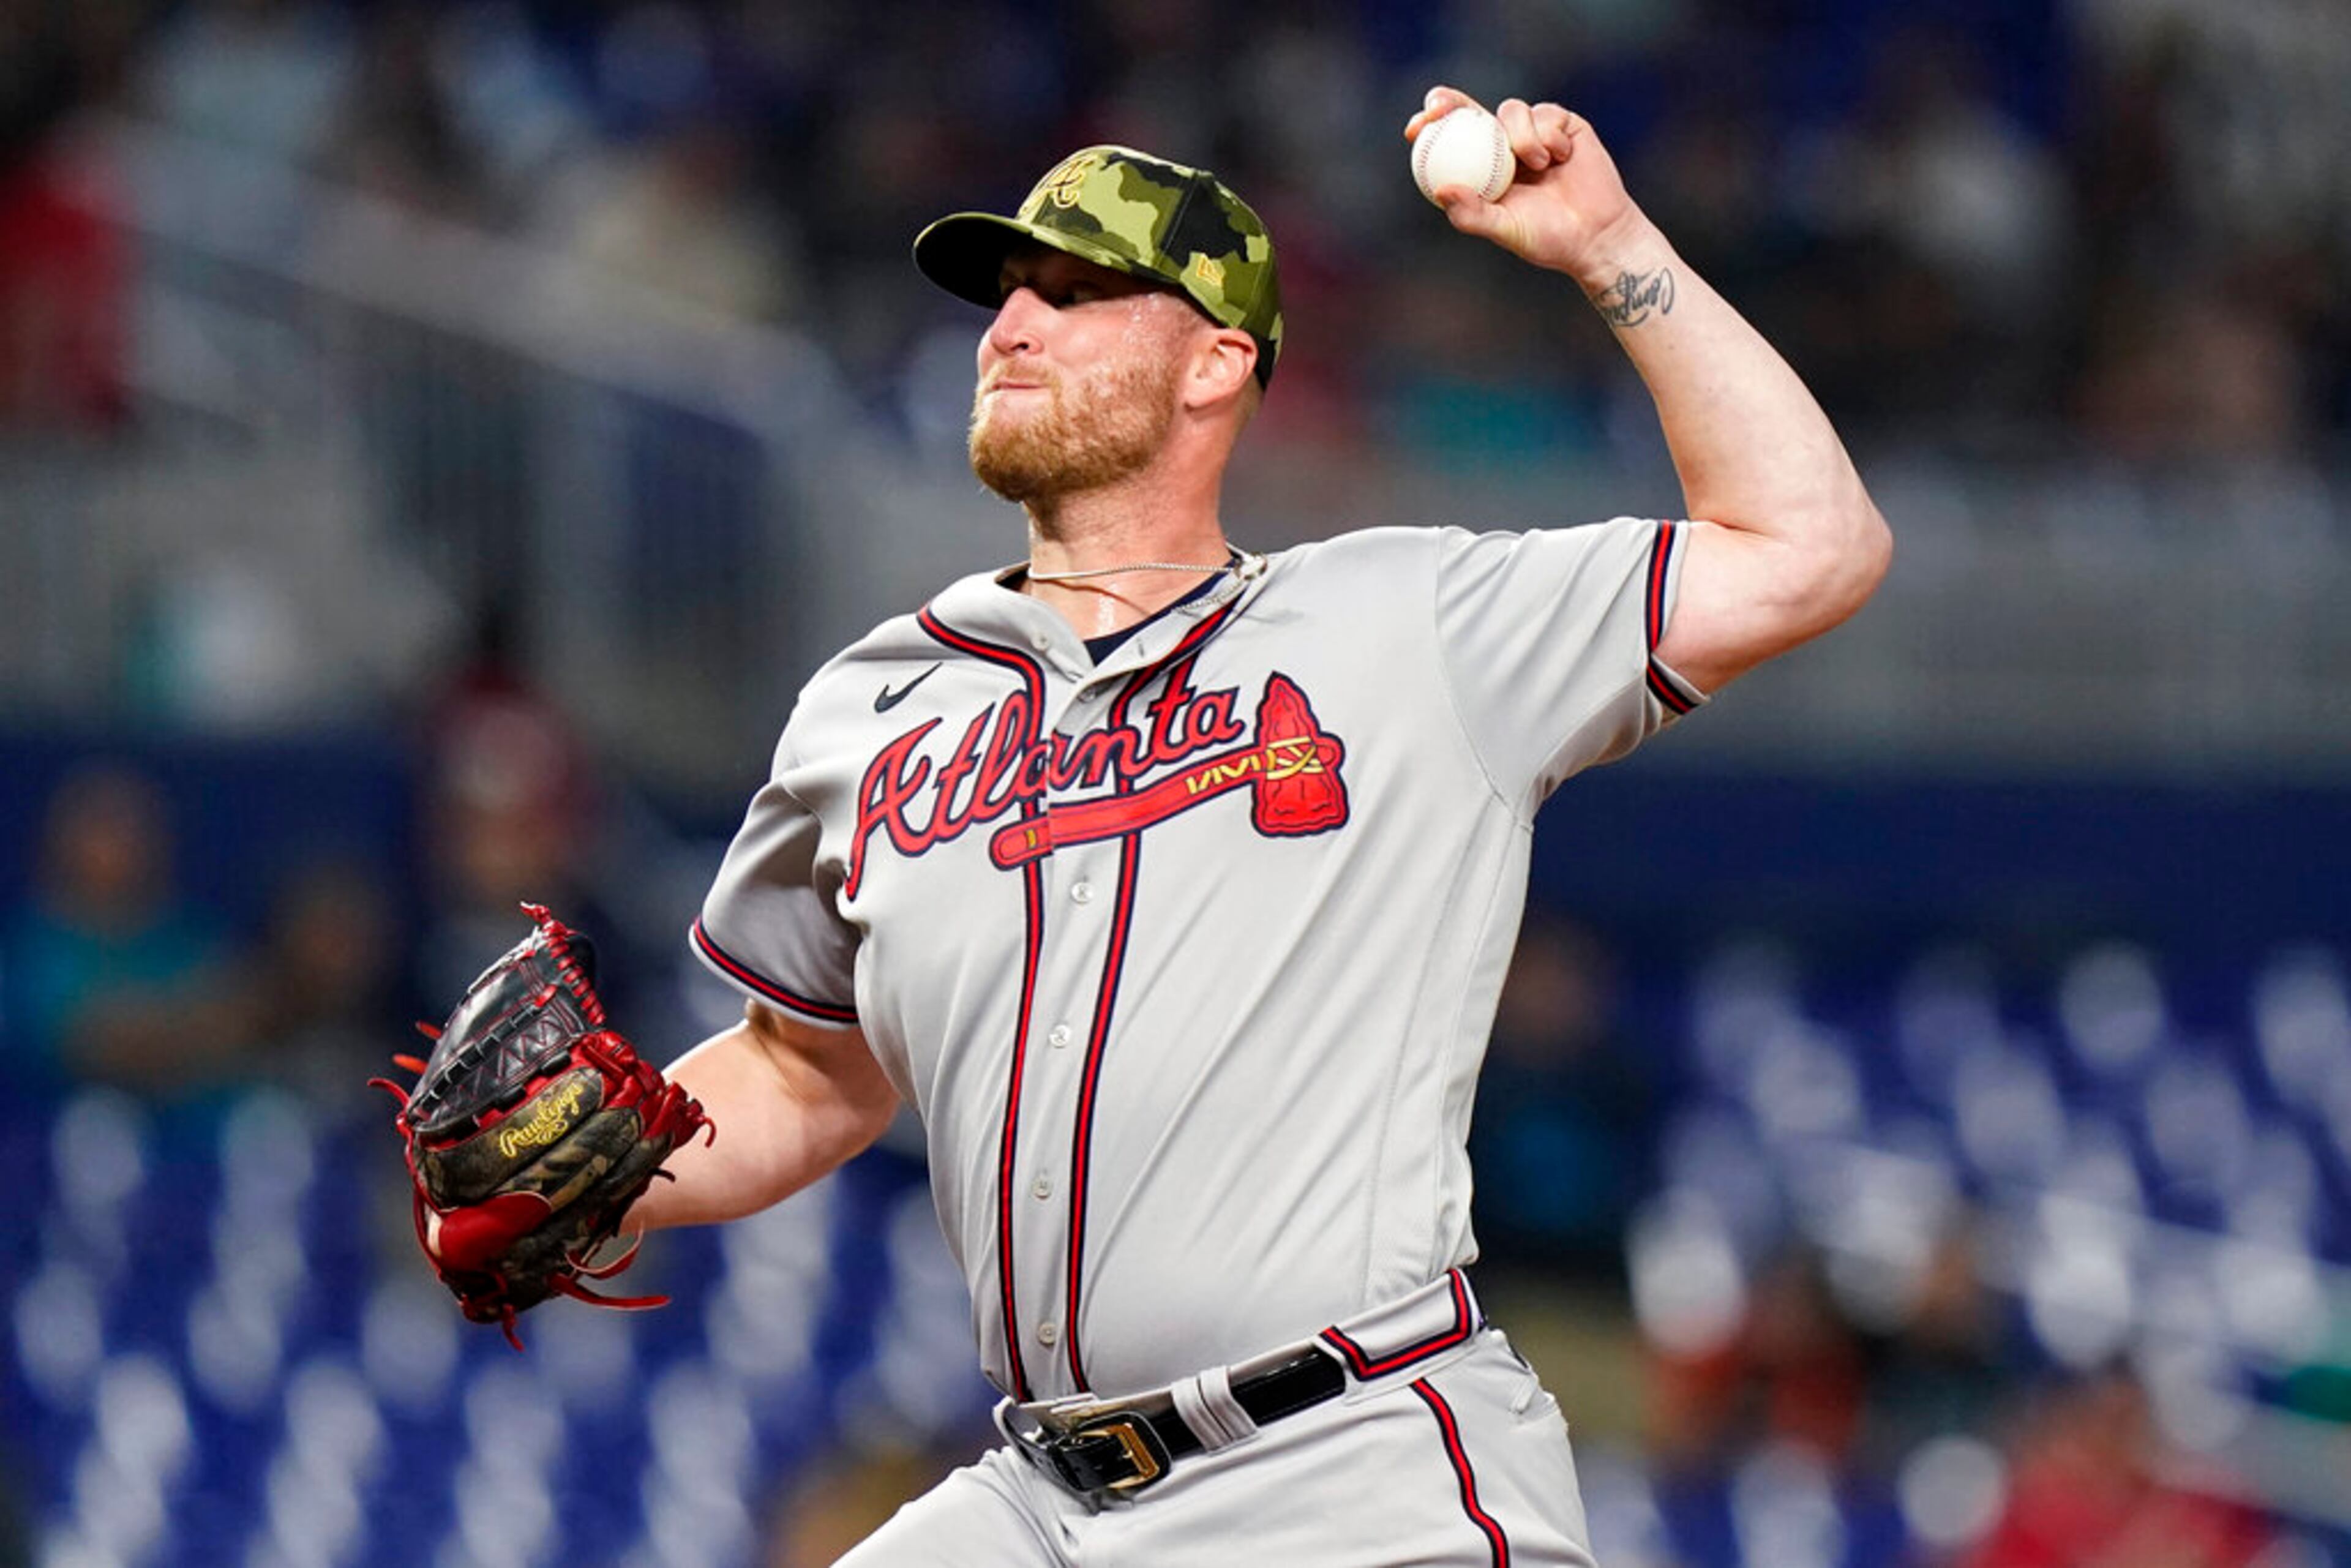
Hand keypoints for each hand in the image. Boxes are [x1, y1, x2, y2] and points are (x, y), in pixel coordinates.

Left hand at [1403, 86, 1650, 288]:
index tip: (1415, 129)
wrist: (1597, 235)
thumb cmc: (1547, 239)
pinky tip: (1562, 157)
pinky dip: (1550, 135)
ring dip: (1520, 134)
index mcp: (1481, 169)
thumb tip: (1442, 189)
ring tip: (1538, 164)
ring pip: (1512, 109)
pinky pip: (1546, 113)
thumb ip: (1473, 213)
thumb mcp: (1505, 230)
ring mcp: (1533, 132)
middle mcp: (1502, 146)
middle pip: (1469, 110)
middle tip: (1440, 108)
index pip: (1448, 140)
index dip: (1428, 126)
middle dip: (1448, 101)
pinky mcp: (1563, 124)